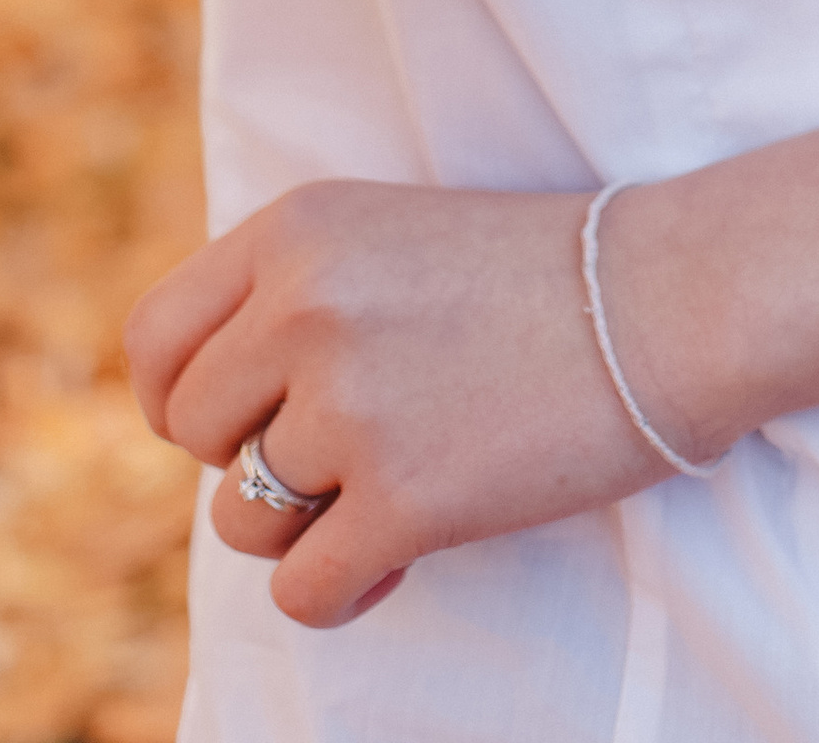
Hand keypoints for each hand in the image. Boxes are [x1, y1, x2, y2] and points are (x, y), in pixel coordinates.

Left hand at [124, 181, 665, 630]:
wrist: (664, 301)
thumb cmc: (534, 274)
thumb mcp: (383, 235)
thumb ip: (286, 294)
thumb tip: (198, 408)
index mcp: (295, 230)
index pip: (155, 338)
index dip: (175, 401)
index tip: (228, 424)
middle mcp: (304, 307)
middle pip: (194, 433)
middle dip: (251, 463)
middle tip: (338, 457)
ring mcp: (350, 404)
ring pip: (243, 520)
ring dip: (308, 525)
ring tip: (392, 490)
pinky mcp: (404, 498)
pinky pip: (304, 589)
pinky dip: (345, 588)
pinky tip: (400, 556)